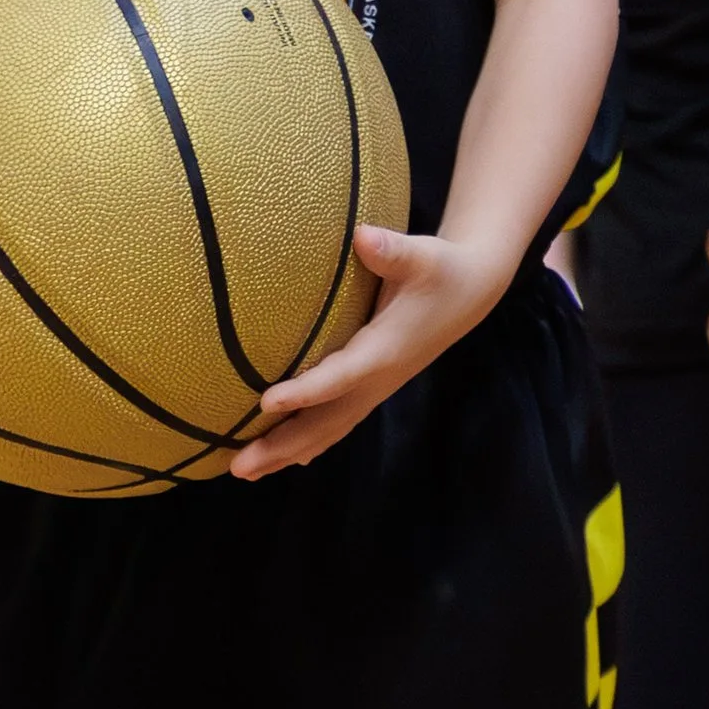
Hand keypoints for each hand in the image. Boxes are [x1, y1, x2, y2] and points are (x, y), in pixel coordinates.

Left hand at [230, 221, 506, 478]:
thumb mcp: (424, 255)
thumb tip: (364, 236)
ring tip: (244, 472)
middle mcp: (378, 379)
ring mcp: (375, 389)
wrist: (470, 292)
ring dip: (286, 453)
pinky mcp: (372, 388)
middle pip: (325, 421)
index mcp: (385, 349)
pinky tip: (285, 459)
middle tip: (238, 466)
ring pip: (328, 430)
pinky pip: (336, 424)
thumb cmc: (441, 269)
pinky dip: (308, 444)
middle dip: (282, 445)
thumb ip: (394, 250)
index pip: (341, 376)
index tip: (267, 401)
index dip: (306, 391)